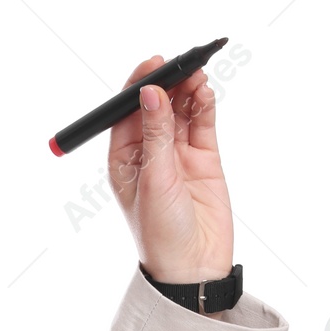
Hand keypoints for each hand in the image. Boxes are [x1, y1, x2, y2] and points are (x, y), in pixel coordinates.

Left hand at [108, 55, 233, 282]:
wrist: (193, 267)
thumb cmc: (160, 232)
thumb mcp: (154, 180)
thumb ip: (155, 135)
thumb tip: (150, 93)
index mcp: (123, 159)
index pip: (128, 112)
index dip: (139, 86)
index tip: (153, 65)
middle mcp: (149, 153)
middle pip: (157, 106)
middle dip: (168, 83)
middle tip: (181, 63)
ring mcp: (177, 154)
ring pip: (182, 110)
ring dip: (188, 90)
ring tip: (198, 74)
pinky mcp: (204, 158)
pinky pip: (202, 123)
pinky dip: (204, 105)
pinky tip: (206, 91)